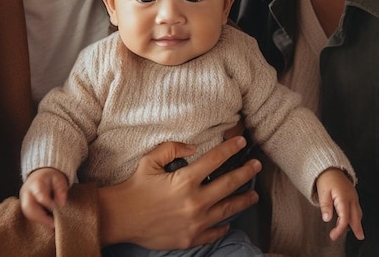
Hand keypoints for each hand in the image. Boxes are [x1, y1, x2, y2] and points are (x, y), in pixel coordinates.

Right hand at [19, 167, 68, 228]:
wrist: (39, 175)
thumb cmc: (50, 178)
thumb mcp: (59, 179)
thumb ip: (61, 189)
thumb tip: (61, 203)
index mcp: (36, 183)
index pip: (40, 195)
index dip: (48, 204)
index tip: (56, 209)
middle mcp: (27, 191)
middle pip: (28, 207)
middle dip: (41, 217)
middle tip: (53, 223)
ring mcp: (23, 199)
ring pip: (27, 213)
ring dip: (39, 220)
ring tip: (51, 223)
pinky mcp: (23, 205)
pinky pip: (28, 215)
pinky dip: (37, 220)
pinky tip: (46, 221)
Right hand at [98, 137, 260, 249]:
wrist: (122, 218)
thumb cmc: (135, 186)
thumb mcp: (151, 159)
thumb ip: (173, 148)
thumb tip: (193, 147)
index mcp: (185, 180)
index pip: (216, 159)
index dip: (231, 148)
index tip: (242, 141)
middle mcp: (195, 201)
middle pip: (229, 184)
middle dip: (246, 172)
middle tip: (256, 165)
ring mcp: (195, 222)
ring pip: (228, 209)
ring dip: (243, 200)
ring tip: (254, 195)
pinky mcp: (191, 238)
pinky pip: (215, 232)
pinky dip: (224, 225)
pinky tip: (230, 221)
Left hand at [316, 168, 363, 241]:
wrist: (330, 166)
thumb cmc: (326, 178)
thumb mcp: (322, 191)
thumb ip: (325, 206)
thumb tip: (327, 219)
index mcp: (343, 199)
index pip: (344, 219)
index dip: (339, 230)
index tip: (333, 236)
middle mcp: (351, 198)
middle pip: (355, 217)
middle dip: (357, 228)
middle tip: (360, 237)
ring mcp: (354, 196)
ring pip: (358, 212)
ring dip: (358, 222)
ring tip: (358, 231)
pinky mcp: (353, 194)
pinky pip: (357, 207)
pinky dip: (357, 214)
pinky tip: (354, 217)